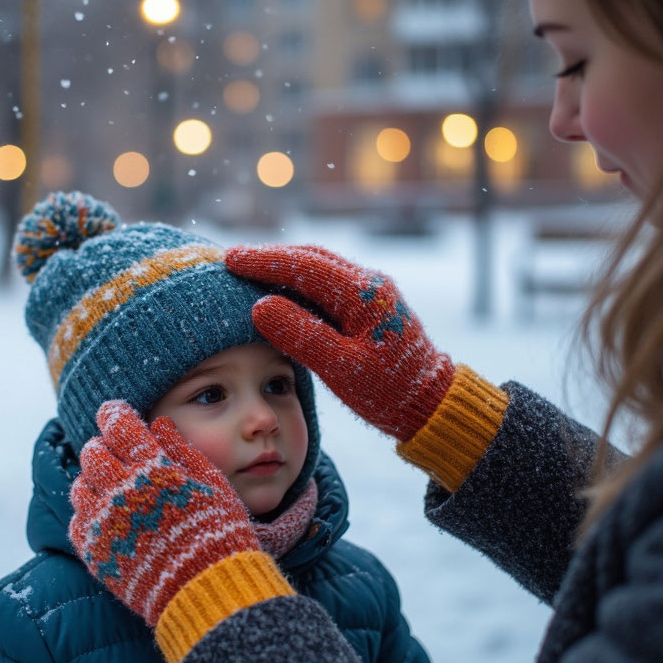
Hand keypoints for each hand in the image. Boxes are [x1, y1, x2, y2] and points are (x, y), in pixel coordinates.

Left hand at [69, 400, 258, 625]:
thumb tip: (159, 424)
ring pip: (80, 485)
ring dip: (94, 480)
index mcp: (152, 470)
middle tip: (116, 452)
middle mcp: (122, 492)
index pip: (119, 426)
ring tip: (113, 487)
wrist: (207, 591)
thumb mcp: (210, 485)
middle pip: (92, 452)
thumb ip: (181, 450)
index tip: (114, 412)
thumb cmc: (219, 533)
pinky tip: (108, 517)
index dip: (114, 414)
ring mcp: (104, 524)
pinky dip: (88, 514)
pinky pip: (77, 521)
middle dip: (103, 446)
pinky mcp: (94, 552)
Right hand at [225, 244, 453, 441]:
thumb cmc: (388, 392)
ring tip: (249, 270)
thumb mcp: (340, 369)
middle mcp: (369, 283)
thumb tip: (260, 305)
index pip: (304, 266)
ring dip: (284, 266)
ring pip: (320, 267)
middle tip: (232, 259)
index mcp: (363, 294)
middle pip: (311, 258)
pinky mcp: (370, 305)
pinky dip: (300, 280)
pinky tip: (281, 290)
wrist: (431, 404)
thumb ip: (301, 335)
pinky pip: (328, 282)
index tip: (230, 258)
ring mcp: (372, 292)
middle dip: (270, 257)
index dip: (263, 261)